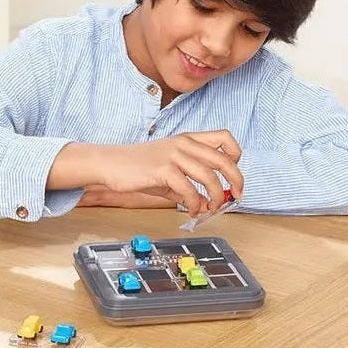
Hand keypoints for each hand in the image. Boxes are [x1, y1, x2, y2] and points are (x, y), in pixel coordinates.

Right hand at [95, 130, 243, 218]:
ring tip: (211, 208)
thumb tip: (206, 203)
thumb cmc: (138, 167)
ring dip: (216, 196)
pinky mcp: (163, 170)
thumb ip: (189, 184)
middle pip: (223, 158)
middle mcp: (184, 143)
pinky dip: (195, 204)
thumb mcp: (168, 170)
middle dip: (236, 180)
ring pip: (209, 176)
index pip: (224, 137)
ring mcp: (173, 155)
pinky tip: (191, 211)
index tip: (233, 174)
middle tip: (237, 196)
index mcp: (188, 139)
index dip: (235, 155)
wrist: (110, 163)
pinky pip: (189, 190)